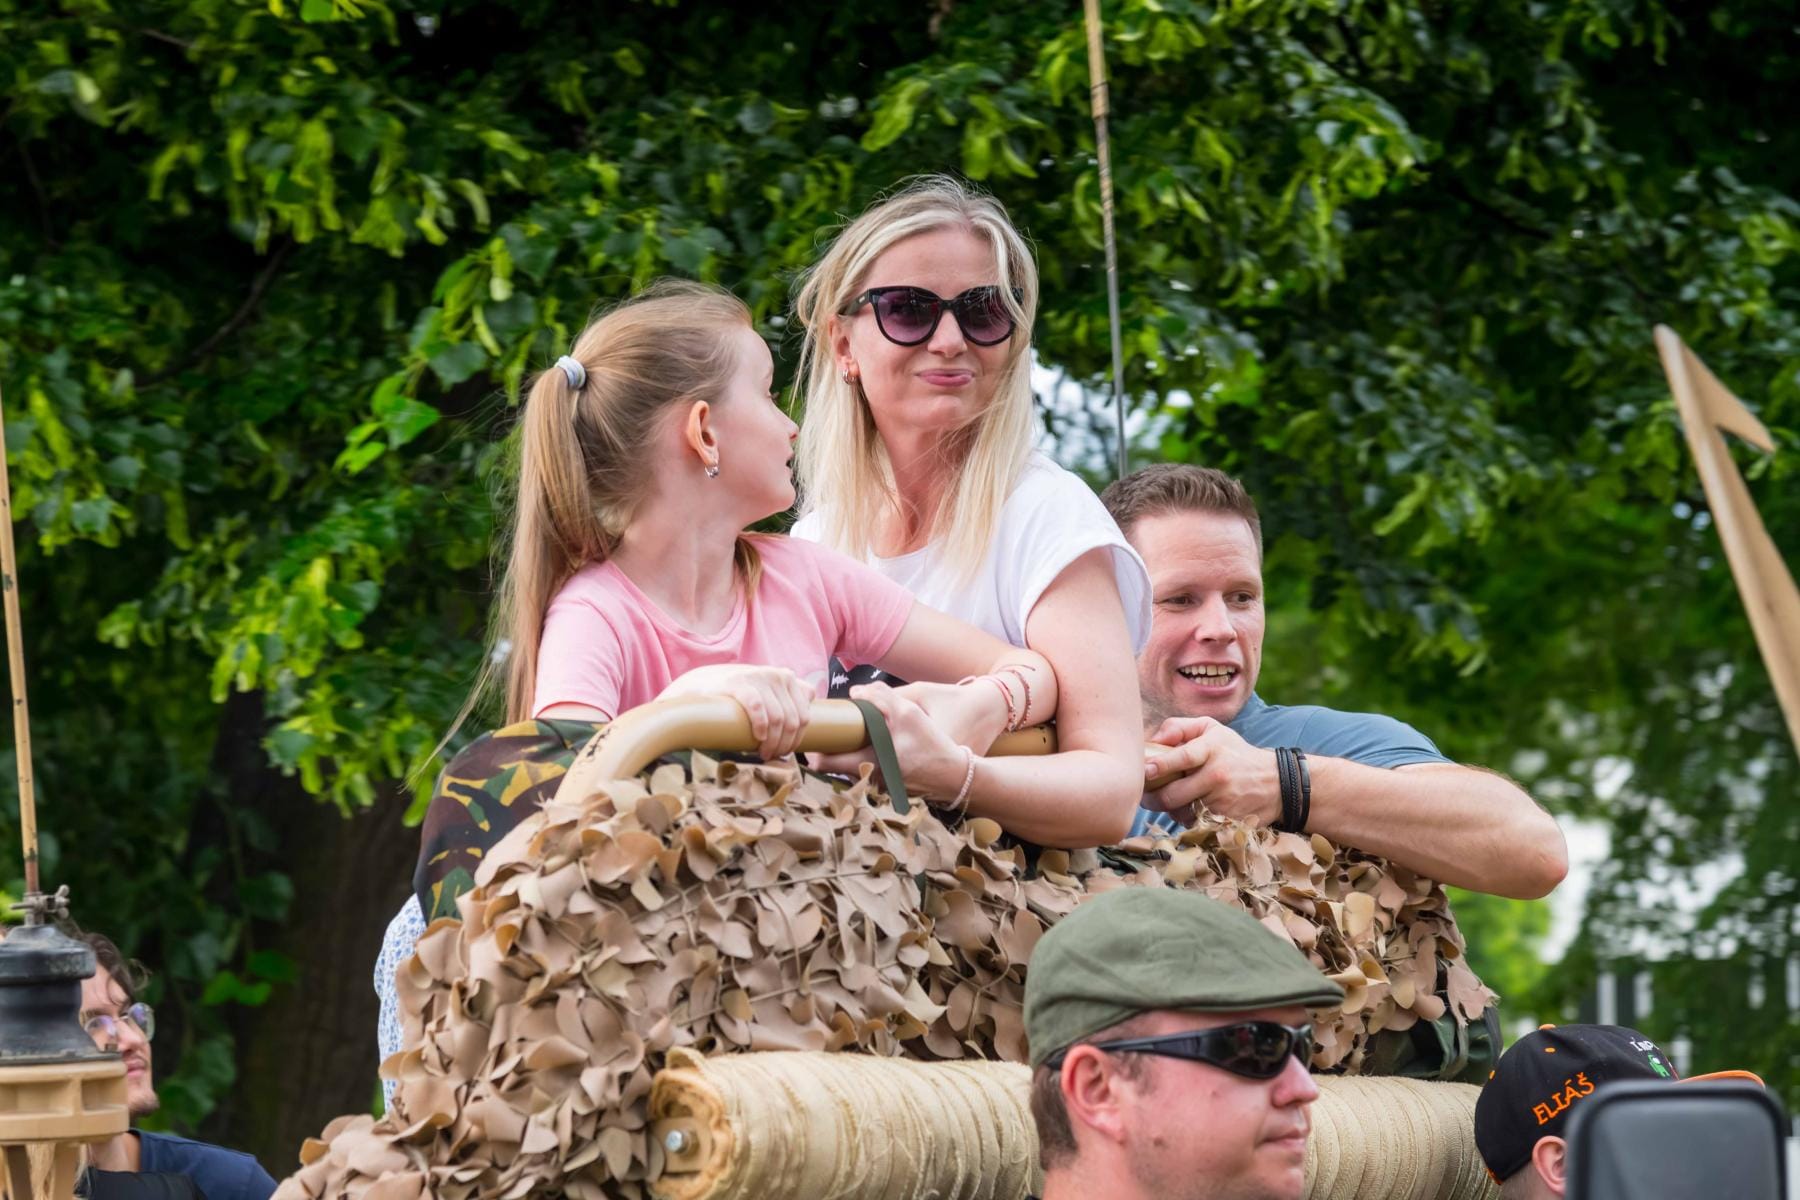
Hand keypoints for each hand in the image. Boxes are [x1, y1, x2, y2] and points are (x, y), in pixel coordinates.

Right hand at [659, 665, 817, 759]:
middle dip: (784, 744)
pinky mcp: (739, 682)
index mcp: (789, 678)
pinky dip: (760, 726)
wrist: (705, 684)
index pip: (805, 715)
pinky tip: (757, 738)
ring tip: (763, 753)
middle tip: (773, 756)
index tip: (787, 751)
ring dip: (772, 742)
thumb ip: (790, 698)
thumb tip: (814, 715)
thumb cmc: (742, 696)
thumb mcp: (770, 693)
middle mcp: (778, 675)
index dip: (798, 739)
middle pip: (792, 720)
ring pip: (777, 718)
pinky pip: (757, 708)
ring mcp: (759, 676)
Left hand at [808, 678, 1004, 776]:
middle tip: (832, 729)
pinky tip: (876, 744)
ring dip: (850, 752)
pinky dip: (867, 758)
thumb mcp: (908, 713)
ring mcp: (878, 788)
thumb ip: (880, 698)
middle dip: (831, 747)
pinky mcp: (890, 788)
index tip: (815, 734)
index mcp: (868, 764)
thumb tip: (855, 692)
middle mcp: (868, 781)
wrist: (958, 775)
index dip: (813, 748)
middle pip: (835, 767)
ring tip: (854, 733)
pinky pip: (869, 772)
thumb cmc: (933, 744)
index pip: (823, 764)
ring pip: (852, 768)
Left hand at [1140, 716, 1281, 827]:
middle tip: (1145, 795)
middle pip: (1173, 794)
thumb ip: (1180, 727)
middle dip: (1152, 798)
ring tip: (1170, 799)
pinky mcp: (1226, 821)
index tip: (1145, 770)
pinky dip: (1185, 819)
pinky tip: (1188, 808)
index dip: (1160, 765)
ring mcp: (1222, 801)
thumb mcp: (1212, 729)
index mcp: (1213, 748)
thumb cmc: (1234, 752)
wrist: (1275, 783)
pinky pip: (1194, 824)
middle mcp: (1217, 775)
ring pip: (1180, 812)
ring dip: (1169, 809)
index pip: (1183, 757)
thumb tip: (1153, 739)